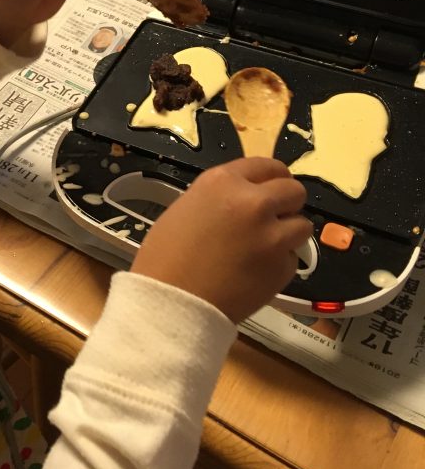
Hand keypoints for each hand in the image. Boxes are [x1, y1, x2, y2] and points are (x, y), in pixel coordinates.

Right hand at [131, 158, 311, 323]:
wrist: (173, 303)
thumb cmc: (165, 256)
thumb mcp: (187, 207)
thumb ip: (220, 198)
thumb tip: (242, 200)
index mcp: (224, 182)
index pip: (266, 165)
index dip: (273, 177)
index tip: (273, 187)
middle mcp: (253, 202)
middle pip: (293, 190)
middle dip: (287, 203)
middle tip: (275, 217)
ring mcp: (272, 236)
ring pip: (302, 225)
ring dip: (289, 233)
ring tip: (266, 247)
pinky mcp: (282, 268)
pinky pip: (291, 259)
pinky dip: (278, 264)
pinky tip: (255, 272)